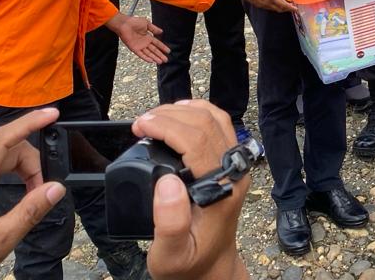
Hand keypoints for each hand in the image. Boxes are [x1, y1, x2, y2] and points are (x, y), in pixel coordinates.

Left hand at [0, 107, 65, 264]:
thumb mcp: (0, 238)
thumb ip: (30, 211)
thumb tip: (55, 188)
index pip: (2, 139)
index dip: (29, 123)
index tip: (51, 114)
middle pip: (8, 150)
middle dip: (31, 165)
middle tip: (42, 191)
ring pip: (2, 158)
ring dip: (23, 171)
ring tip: (31, 196)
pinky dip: (11, 175)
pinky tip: (18, 192)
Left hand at [116, 15, 169, 64]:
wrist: (124, 24)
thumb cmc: (134, 22)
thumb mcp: (146, 24)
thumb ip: (154, 29)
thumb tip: (161, 32)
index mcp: (148, 37)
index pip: (157, 43)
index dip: (163, 47)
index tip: (168, 51)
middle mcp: (144, 43)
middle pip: (154, 50)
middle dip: (160, 55)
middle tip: (166, 60)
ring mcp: (140, 46)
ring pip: (149, 54)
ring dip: (155, 58)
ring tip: (161, 62)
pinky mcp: (134, 48)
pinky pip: (141, 54)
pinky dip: (146, 58)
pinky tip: (151, 61)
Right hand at [133, 102, 248, 279]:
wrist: (211, 269)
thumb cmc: (189, 263)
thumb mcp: (171, 255)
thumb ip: (169, 223)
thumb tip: (166, 182)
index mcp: (222, 190)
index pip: (197, 140)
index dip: (166, 126)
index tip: (139, 126)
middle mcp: (234, 172)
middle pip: (207, 123)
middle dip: (170, 115)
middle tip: (140, 123)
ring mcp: (235, 165)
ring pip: (216, 118)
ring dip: (184, 110)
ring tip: (154, 117)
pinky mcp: (230, 163)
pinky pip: (219, 126)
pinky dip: (197, 114)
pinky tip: (176, 117)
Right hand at [235, 0, 296, 12]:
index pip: (284, 5)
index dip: (291, 8)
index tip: (296, 10)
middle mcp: (268, 3)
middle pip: (280, 9)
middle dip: (286, 9)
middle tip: (291, 7)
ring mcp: (263, 5)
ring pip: (274, 9)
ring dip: (280, 7)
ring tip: (283, 2)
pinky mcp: (259, 5)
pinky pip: (269, 7)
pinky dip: (274, 5)